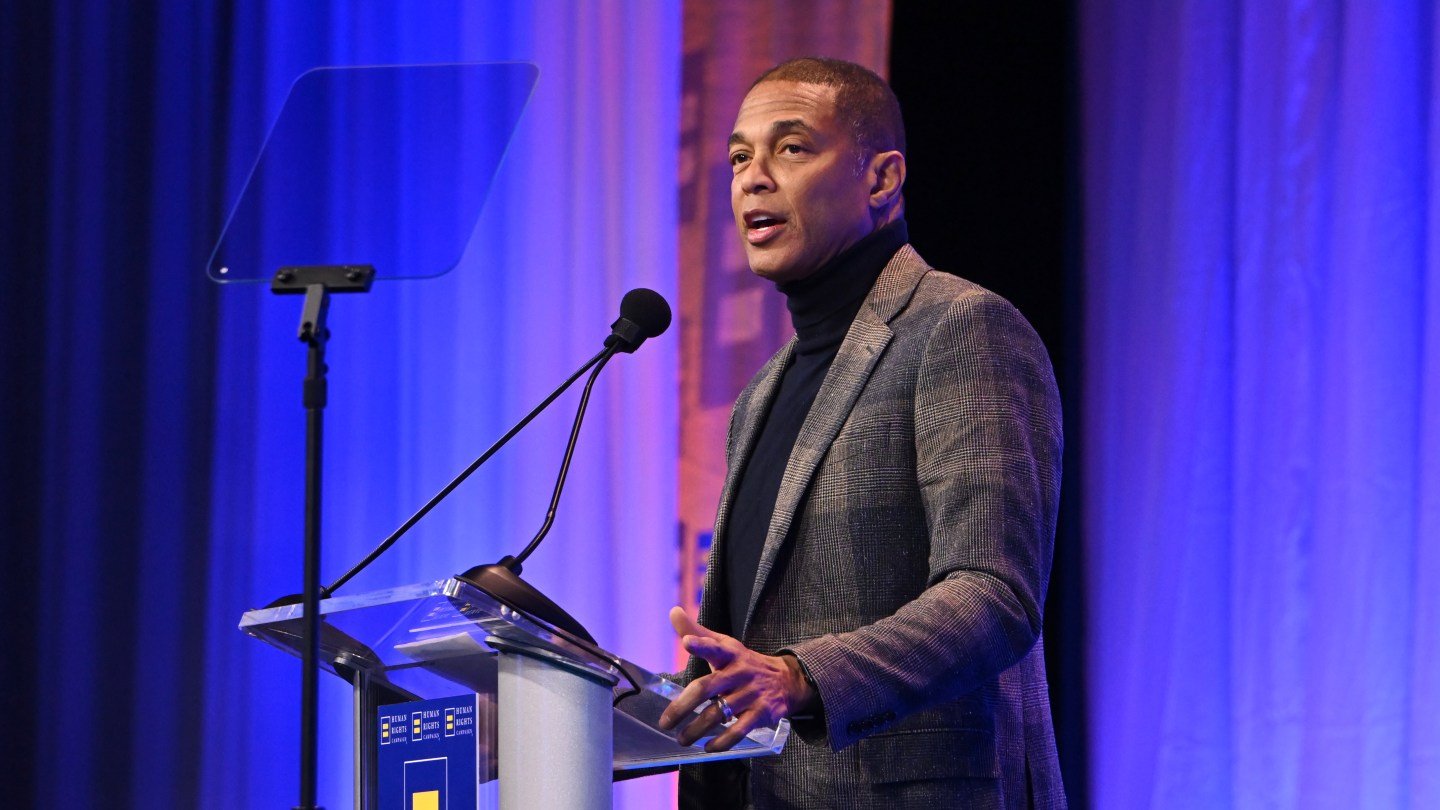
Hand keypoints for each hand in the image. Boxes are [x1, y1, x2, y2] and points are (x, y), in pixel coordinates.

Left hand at [657, 606, 815, 751]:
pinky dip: (722, 741)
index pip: (714, 646)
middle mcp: (740, 672)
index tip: (687, 643)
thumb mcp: (724, 645)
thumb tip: (673, 612)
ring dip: (697, 729)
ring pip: (720, 713)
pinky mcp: (762, 713)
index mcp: (730, 654)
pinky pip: (739, 730)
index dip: (701, 644)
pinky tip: (708, 747)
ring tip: (681, 739)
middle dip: (684, 706)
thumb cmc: (743, 663)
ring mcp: (752, 694)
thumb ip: (697, 632)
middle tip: (665, 722)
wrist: (786, 680)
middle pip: (708, 688)